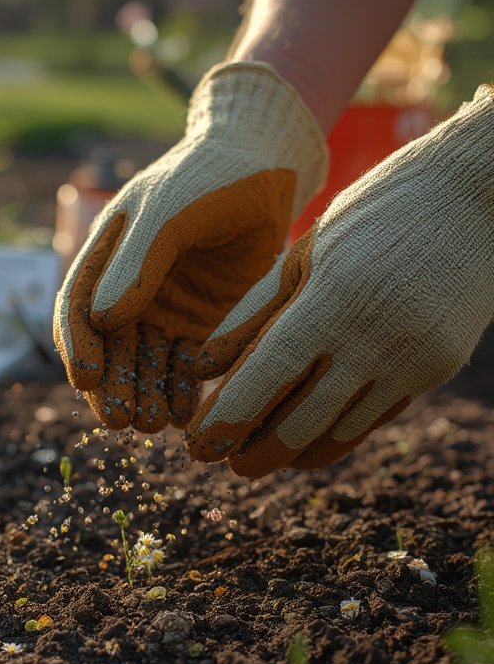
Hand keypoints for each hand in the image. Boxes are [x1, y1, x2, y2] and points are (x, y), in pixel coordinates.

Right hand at [53, 62, 326, 431]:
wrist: (266, 169)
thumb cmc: (209, 178)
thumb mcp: (169, 212)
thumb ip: (136, 262)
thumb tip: (101, 321)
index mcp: (105, 257)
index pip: (77, 309)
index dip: (77, 346)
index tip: (87, 378)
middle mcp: (127, 288)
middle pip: (109, 348)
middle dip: (113, 385)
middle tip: (124, 420)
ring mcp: (163, 309)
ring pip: (144, 363)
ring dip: (145, 394)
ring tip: (155, 424)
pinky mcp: (200, 325)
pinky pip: (183, 365)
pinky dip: (180, 390)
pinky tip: (184, 413)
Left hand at [187, 85, 493, 476]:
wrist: (475, 197)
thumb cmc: (371, 214)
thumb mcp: (304, 251)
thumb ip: (252, 310)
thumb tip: (202, 369)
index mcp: (333, 298)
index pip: (269, 374)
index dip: (229, 416)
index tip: (197, 445)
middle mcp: (376, 337)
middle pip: (303, 419)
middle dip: (257, 451)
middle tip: (226, 466)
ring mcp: (413, 358)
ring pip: (342, 431)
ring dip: (295, 452)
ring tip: (259, 459)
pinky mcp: (438, 367)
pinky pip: (377, 417)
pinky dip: (337, 436)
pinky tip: (308, 443)